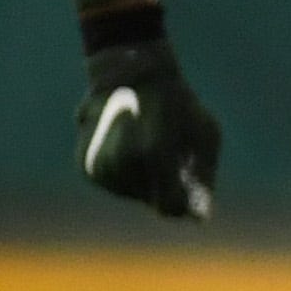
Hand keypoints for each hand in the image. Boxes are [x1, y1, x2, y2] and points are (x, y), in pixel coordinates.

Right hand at [77, 35, 219, 218]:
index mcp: (154, 154)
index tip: (190, 196)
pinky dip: (126, 174)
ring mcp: (101, 165)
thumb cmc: (178, 104)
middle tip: (172, 160)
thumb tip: (199, 217)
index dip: (182, 207)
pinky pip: (112, 183)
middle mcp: (123, 162)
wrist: (130, 73)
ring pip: (129, 193)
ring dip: (145, 182)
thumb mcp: (204, 134)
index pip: (169, 207)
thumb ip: (202, 176)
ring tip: (153, 149)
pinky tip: (134, 150)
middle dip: (165, 188)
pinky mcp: (86, 165)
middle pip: (150, 200)